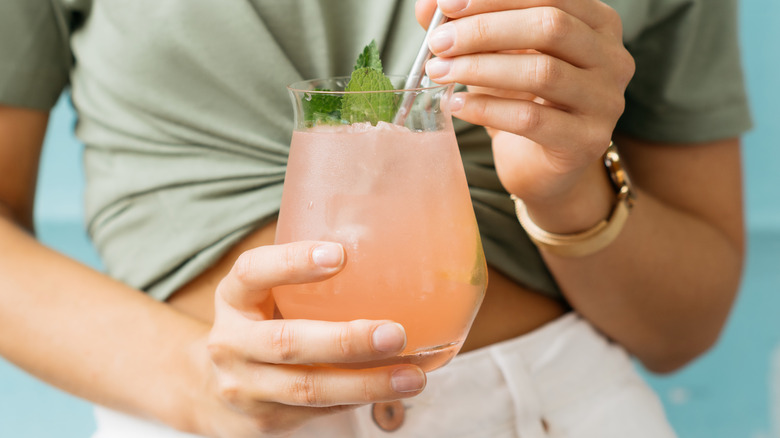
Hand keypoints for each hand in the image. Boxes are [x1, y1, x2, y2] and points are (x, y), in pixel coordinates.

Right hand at [200, 241, 425, 436]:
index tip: (339, 255)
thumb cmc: (261, 323)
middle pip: (287, 343)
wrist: (216, 387)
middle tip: (395, 334)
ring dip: (366, 383)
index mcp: (233, 298)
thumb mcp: (265, 293)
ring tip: (412, 376)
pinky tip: (394, 389)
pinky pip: (321, 409)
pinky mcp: (266, 419)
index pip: (252, 272)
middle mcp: (231, 343)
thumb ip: (305, 277)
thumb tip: (387, 255)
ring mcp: (244, 387)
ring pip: (309, 388)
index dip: (292, 262)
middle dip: (345, 341)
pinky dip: (361, 398)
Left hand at [416, 0, 633, 215]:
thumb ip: (466, 26)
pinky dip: (487, 109)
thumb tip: (427, 4)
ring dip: (480, 69)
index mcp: (597, 22)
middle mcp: (612, 58)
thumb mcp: (495, 55)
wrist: (540, 165)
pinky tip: (457, 106)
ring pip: (541, 73)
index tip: (446, 5)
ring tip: (439, 73)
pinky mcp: (587, 142)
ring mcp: (605, 102)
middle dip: (484, 31)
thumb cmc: (521, 99)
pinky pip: (531, 119)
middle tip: (439, 44)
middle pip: (549, 26)